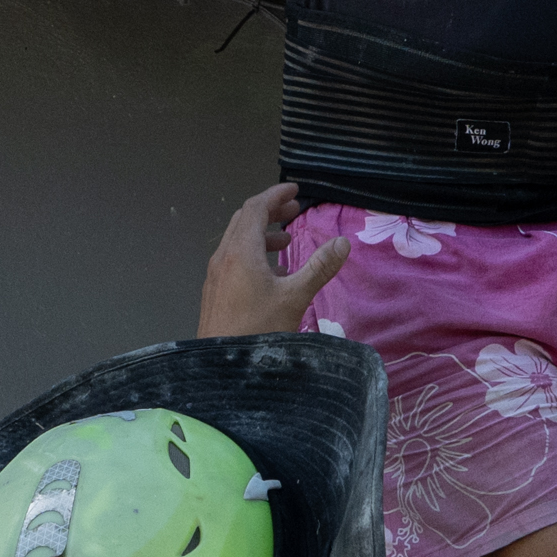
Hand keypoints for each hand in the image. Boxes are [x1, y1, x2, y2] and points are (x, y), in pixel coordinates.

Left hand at [197, 184, 348, 337]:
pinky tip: (270, 273)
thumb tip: (342, 243)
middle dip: (270, 210)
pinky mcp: (214, 291)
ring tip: (286, 240)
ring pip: (237, 240)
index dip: (276, 194)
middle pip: (244, 220)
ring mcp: (215, 275)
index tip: (295, 190)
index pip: (256, 208)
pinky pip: (233, 259)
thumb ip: (319, 267)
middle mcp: (223, 257)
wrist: (222, 366)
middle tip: (294, 210)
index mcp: (241, 251)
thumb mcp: (295, 297)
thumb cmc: (258, 330)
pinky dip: (252, 252)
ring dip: (261, 233)